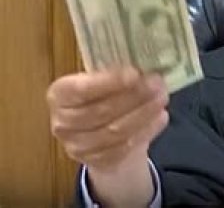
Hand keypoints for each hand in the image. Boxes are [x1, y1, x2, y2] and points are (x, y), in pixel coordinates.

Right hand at [46, 67, 168, 172]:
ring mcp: (77, 146)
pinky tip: (161, 117)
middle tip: (157, 83)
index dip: (108, 82)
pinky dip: (146, 130)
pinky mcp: (96, 162)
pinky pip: (124, 147)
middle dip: (134, 96)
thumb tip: (143, 64)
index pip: (79, 89)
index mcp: (59, 95)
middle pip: (101, 111)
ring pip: (115, 131)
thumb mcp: (101, 80)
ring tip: (162, 98)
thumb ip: (113, 73)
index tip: (135, 73)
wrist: (100, 133)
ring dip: (144, 113)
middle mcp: (62, 122)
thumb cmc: (102, 96)